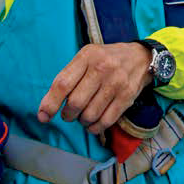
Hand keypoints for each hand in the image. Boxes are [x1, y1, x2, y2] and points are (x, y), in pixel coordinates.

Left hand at [37, 42, 152, 134]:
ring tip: (83, 116)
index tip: (43, 116)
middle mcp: (102, 68)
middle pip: (76, 102)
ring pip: (90, 114)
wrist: (140, 57)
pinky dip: (95, 128)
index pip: (63, 83)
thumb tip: (47, 109)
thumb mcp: (86, 58)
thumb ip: (69, 77)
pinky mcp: (127, 96)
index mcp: (87, 56)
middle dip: (68, 114)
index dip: (50, 103)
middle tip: (69, 114)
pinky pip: (105, 121)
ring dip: (82, 121)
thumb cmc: (105, 59)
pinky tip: (93, 123)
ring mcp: (116, 82)